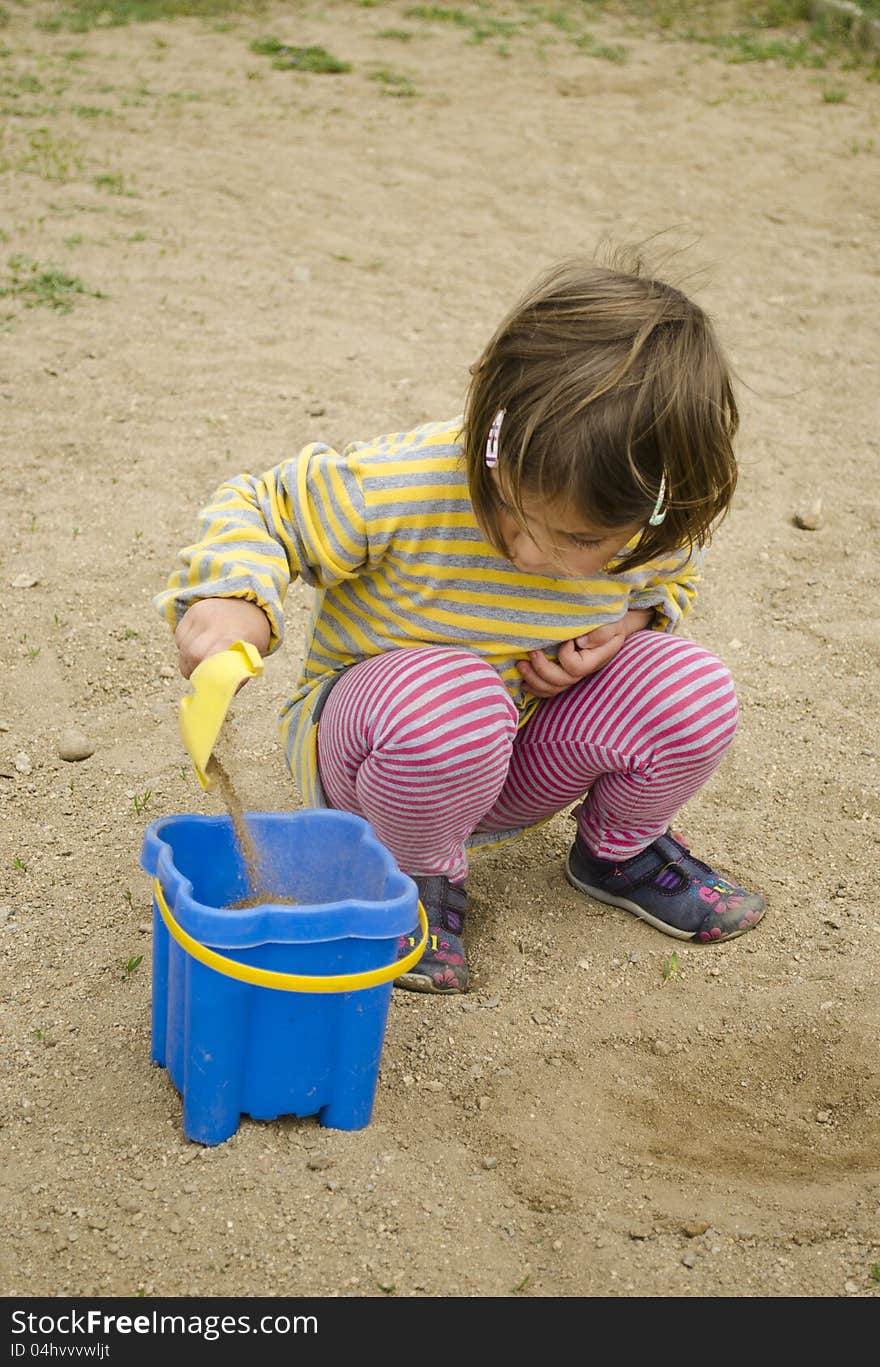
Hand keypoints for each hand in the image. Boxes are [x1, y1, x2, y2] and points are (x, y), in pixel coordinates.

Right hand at [174, 598, 270, 678]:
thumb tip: (219, 694)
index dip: (204, 675)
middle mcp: (216, 625)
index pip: (210, 661)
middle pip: (192, 654)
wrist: (250, 603)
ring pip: (183, 647)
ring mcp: (203, 615)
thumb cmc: (251, 636)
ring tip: (200, 660)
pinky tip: (197, 645)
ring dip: (187, 659)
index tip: (206, 684)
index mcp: (233, 639)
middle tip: (200, 675)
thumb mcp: (252, 658)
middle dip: (192, 670)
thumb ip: (236, 677)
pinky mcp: (193, 611)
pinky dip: (184, 646)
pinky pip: (179, 637)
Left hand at [516, 609, 652, 698]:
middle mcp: (582, 671)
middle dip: (541, 669)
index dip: (565, 655)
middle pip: (561, 681)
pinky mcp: (563, 674)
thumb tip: (580, 642)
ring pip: (552, 689)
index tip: (565, 638)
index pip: (575, 667)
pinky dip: (534, 687)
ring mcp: (572, 675)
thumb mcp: (612, 624)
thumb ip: (601, 633)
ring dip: (533, 680)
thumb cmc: (611, 623)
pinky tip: (523, 680)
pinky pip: (548, 689)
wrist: (612, 627)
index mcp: (593, 660)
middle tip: (530, 652)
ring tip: (520, 665)